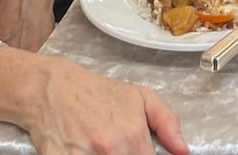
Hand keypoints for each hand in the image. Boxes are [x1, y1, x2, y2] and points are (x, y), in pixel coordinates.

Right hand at [23, 60, 188, 154]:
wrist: (53, 88)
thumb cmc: (98, 93)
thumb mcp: (141, 98)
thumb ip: (167, 123)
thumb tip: (184, 151)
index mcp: (133, 136)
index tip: (141, 153)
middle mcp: (110, 150)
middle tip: (122, 148)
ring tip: (103, 149)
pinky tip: (86, 151)